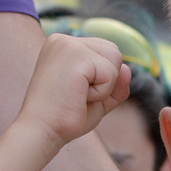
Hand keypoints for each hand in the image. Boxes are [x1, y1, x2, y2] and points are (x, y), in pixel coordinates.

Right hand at [9, 36, 127, 157]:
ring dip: (105, 86)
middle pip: (114, 51)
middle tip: (79, 96)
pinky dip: (102, 92)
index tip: (76, 93)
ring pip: (116, 58)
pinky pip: (111, 74)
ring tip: (79, 95)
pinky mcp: (75, 55)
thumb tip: (129, 69)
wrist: (41, 131)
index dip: (102, 79)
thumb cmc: (64, 117)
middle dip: (107, 80)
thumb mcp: (97, 98)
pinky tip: (79, 97)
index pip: (104, 52)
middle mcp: (62, 39)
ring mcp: (68, 44)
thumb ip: (116, 83)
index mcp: (62, 45)